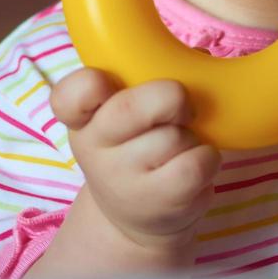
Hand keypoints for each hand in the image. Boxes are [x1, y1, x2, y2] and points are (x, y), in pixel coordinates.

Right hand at [49, 68, 219, 254]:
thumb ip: (146, 81)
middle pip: (131, 109)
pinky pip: (196, 163)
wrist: (133, 221)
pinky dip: (208, 158)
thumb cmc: (134, 150)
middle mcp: (95, 149)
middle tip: (181, 106)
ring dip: (191, 136)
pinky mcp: (158, 201)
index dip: (88, 82)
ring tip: (181, 148)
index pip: (68, 96)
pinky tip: (198, 164)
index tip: (106, 81)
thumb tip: (200, 57)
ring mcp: (124, 179)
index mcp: (84, 119)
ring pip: (174, 136)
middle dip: (170, 96)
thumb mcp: (123, 119)